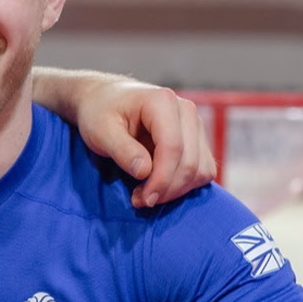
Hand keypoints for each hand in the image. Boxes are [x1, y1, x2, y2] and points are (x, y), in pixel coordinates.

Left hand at [75, 80, 215, 207]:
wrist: (105, 100)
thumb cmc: (99, 114)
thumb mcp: (100, 131)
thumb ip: (122, 150)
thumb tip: (145, 172)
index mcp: (162, 102)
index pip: (172, 148)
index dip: (161, 179)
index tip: (143, 200)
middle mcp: (186, 110)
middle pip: (190, 162)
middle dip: (167, 189)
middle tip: (139, 201)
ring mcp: (195, 125)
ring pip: (201, 169)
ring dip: (177, 190)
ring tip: (145, 195)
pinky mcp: (197, 139)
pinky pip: (203, 170)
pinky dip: (184, 185)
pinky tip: (158, 187)